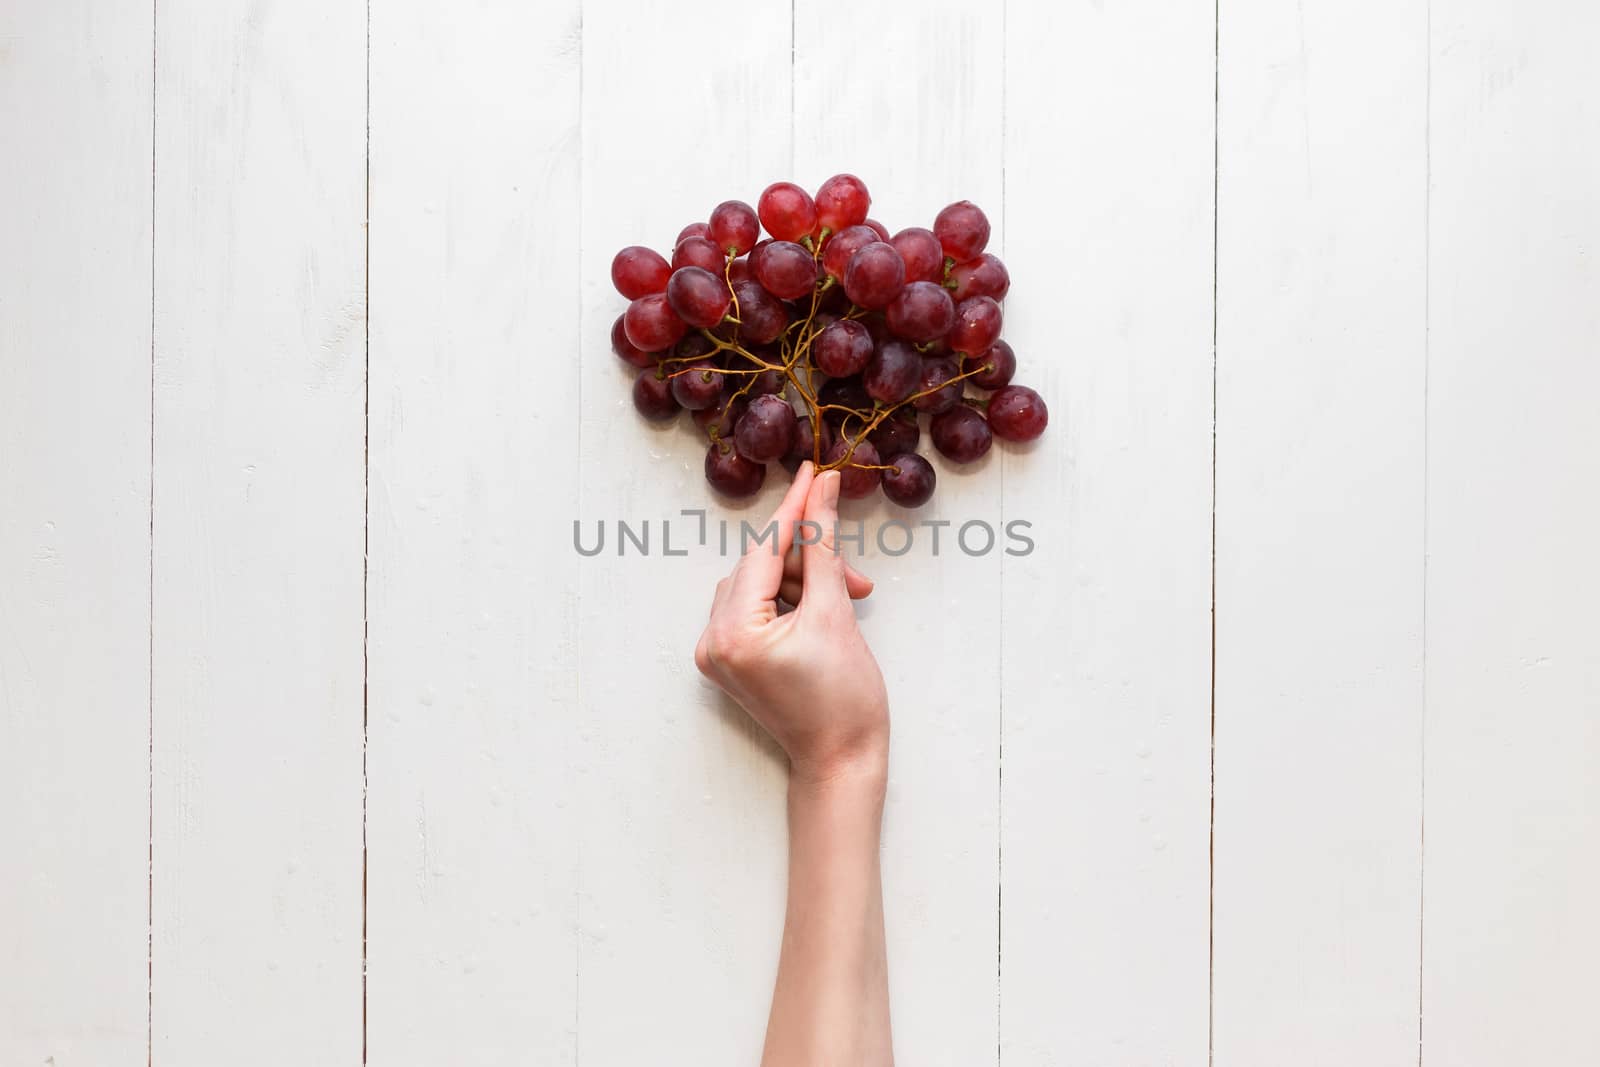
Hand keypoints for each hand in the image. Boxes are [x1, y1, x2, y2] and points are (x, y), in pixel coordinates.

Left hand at [695, 462, 888, 784]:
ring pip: (760, 584)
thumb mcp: (836, 614)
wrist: (842, 761)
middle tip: (855, 573)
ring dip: (805, 581)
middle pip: (760, 566)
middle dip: (810, 560)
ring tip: (846, 601)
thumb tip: (821, 491)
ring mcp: (716, 653)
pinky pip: (756, 607)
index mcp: (732, 632)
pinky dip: (790, 600)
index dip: (794, 508)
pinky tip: (823, 609)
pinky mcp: (730, 660)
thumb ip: (824, 548)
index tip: (812, 470)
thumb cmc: (845, 701)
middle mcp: (711, 641)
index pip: (765, 551)